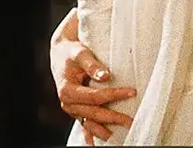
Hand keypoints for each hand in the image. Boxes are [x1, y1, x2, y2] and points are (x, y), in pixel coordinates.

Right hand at [50, 7, 136, 143]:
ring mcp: (72, 108)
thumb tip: (105, 76)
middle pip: (94, 113)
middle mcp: (68, 103)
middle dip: (113, 118)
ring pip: (90, 122)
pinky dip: (90, 134)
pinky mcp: (77, 109)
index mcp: (67, 90)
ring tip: (121, 135)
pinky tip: (95, 143)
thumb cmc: (70, 52)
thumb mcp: (79, 53)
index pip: (95, 96)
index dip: (114, 94)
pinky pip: (84, 124)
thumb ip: (91, 64)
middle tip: (132, 121)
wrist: (60, 53)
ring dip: (104, 130)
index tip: (132, 91)